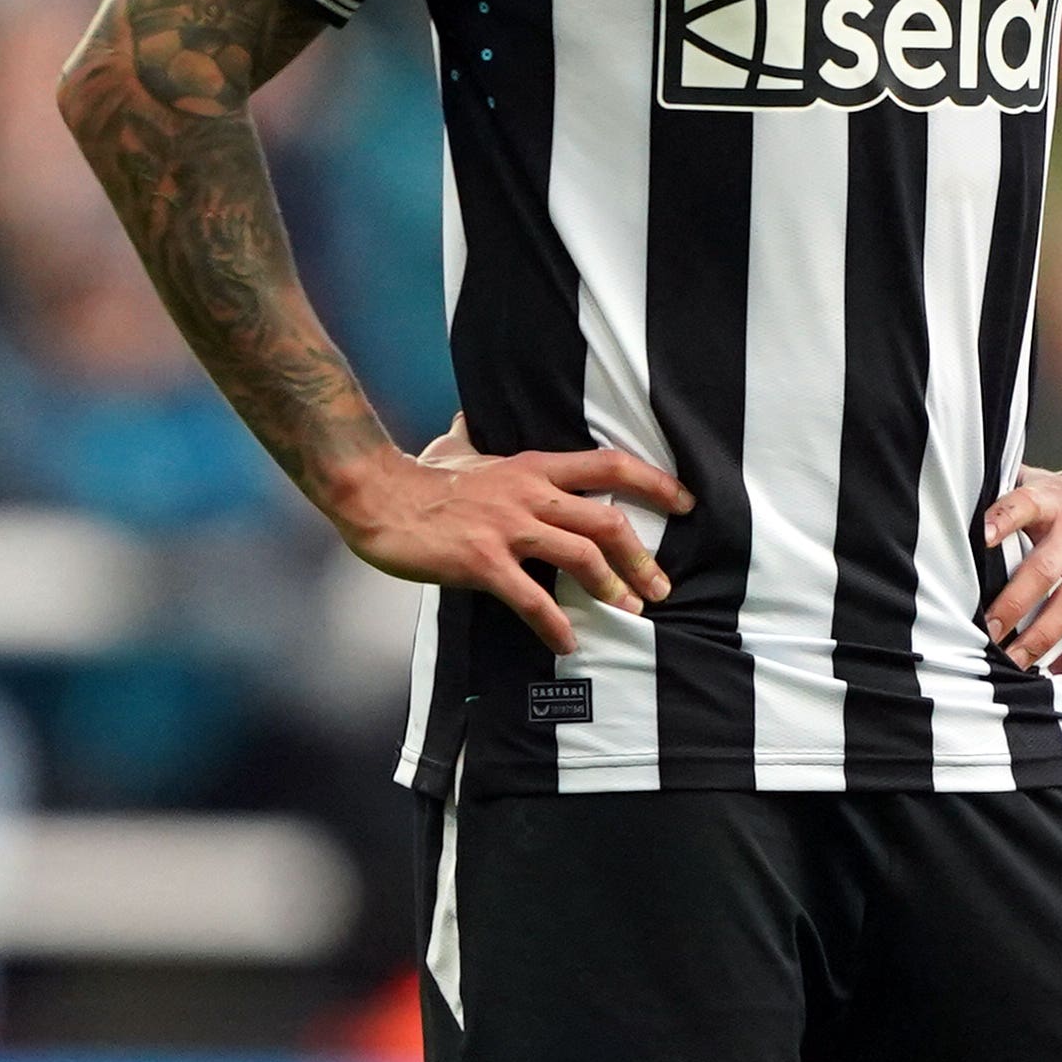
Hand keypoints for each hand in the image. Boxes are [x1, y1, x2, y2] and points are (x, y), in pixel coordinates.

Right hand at [326, 424, 691, 655]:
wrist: (376, 497)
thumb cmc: (419, 477)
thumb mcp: (456, 448)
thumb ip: (472, 437)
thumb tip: (466, 419)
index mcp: (533, 467)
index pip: (609, 465)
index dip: (653, 482)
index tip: (685, 501)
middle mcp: (530, 494)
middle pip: (606, 520)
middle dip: (642, 555)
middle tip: (662, 585)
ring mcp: (508, 528)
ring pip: (581, 555)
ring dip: (613, 587)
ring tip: (631, 611)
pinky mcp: (483, 562)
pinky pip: (531, 598)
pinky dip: (555, 624)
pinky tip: (569, 642)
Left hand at [981, 462, 1061, 677]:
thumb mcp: (1044, 484)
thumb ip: (1006, 496)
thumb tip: (957, 502)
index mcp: (1053, 503)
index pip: (1024, 505)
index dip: (1001, 520)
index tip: (981, 538)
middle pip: (1042, 570)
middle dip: (1010, 607)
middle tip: (986, 635)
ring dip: (1040, 639)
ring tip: (1015, 663)